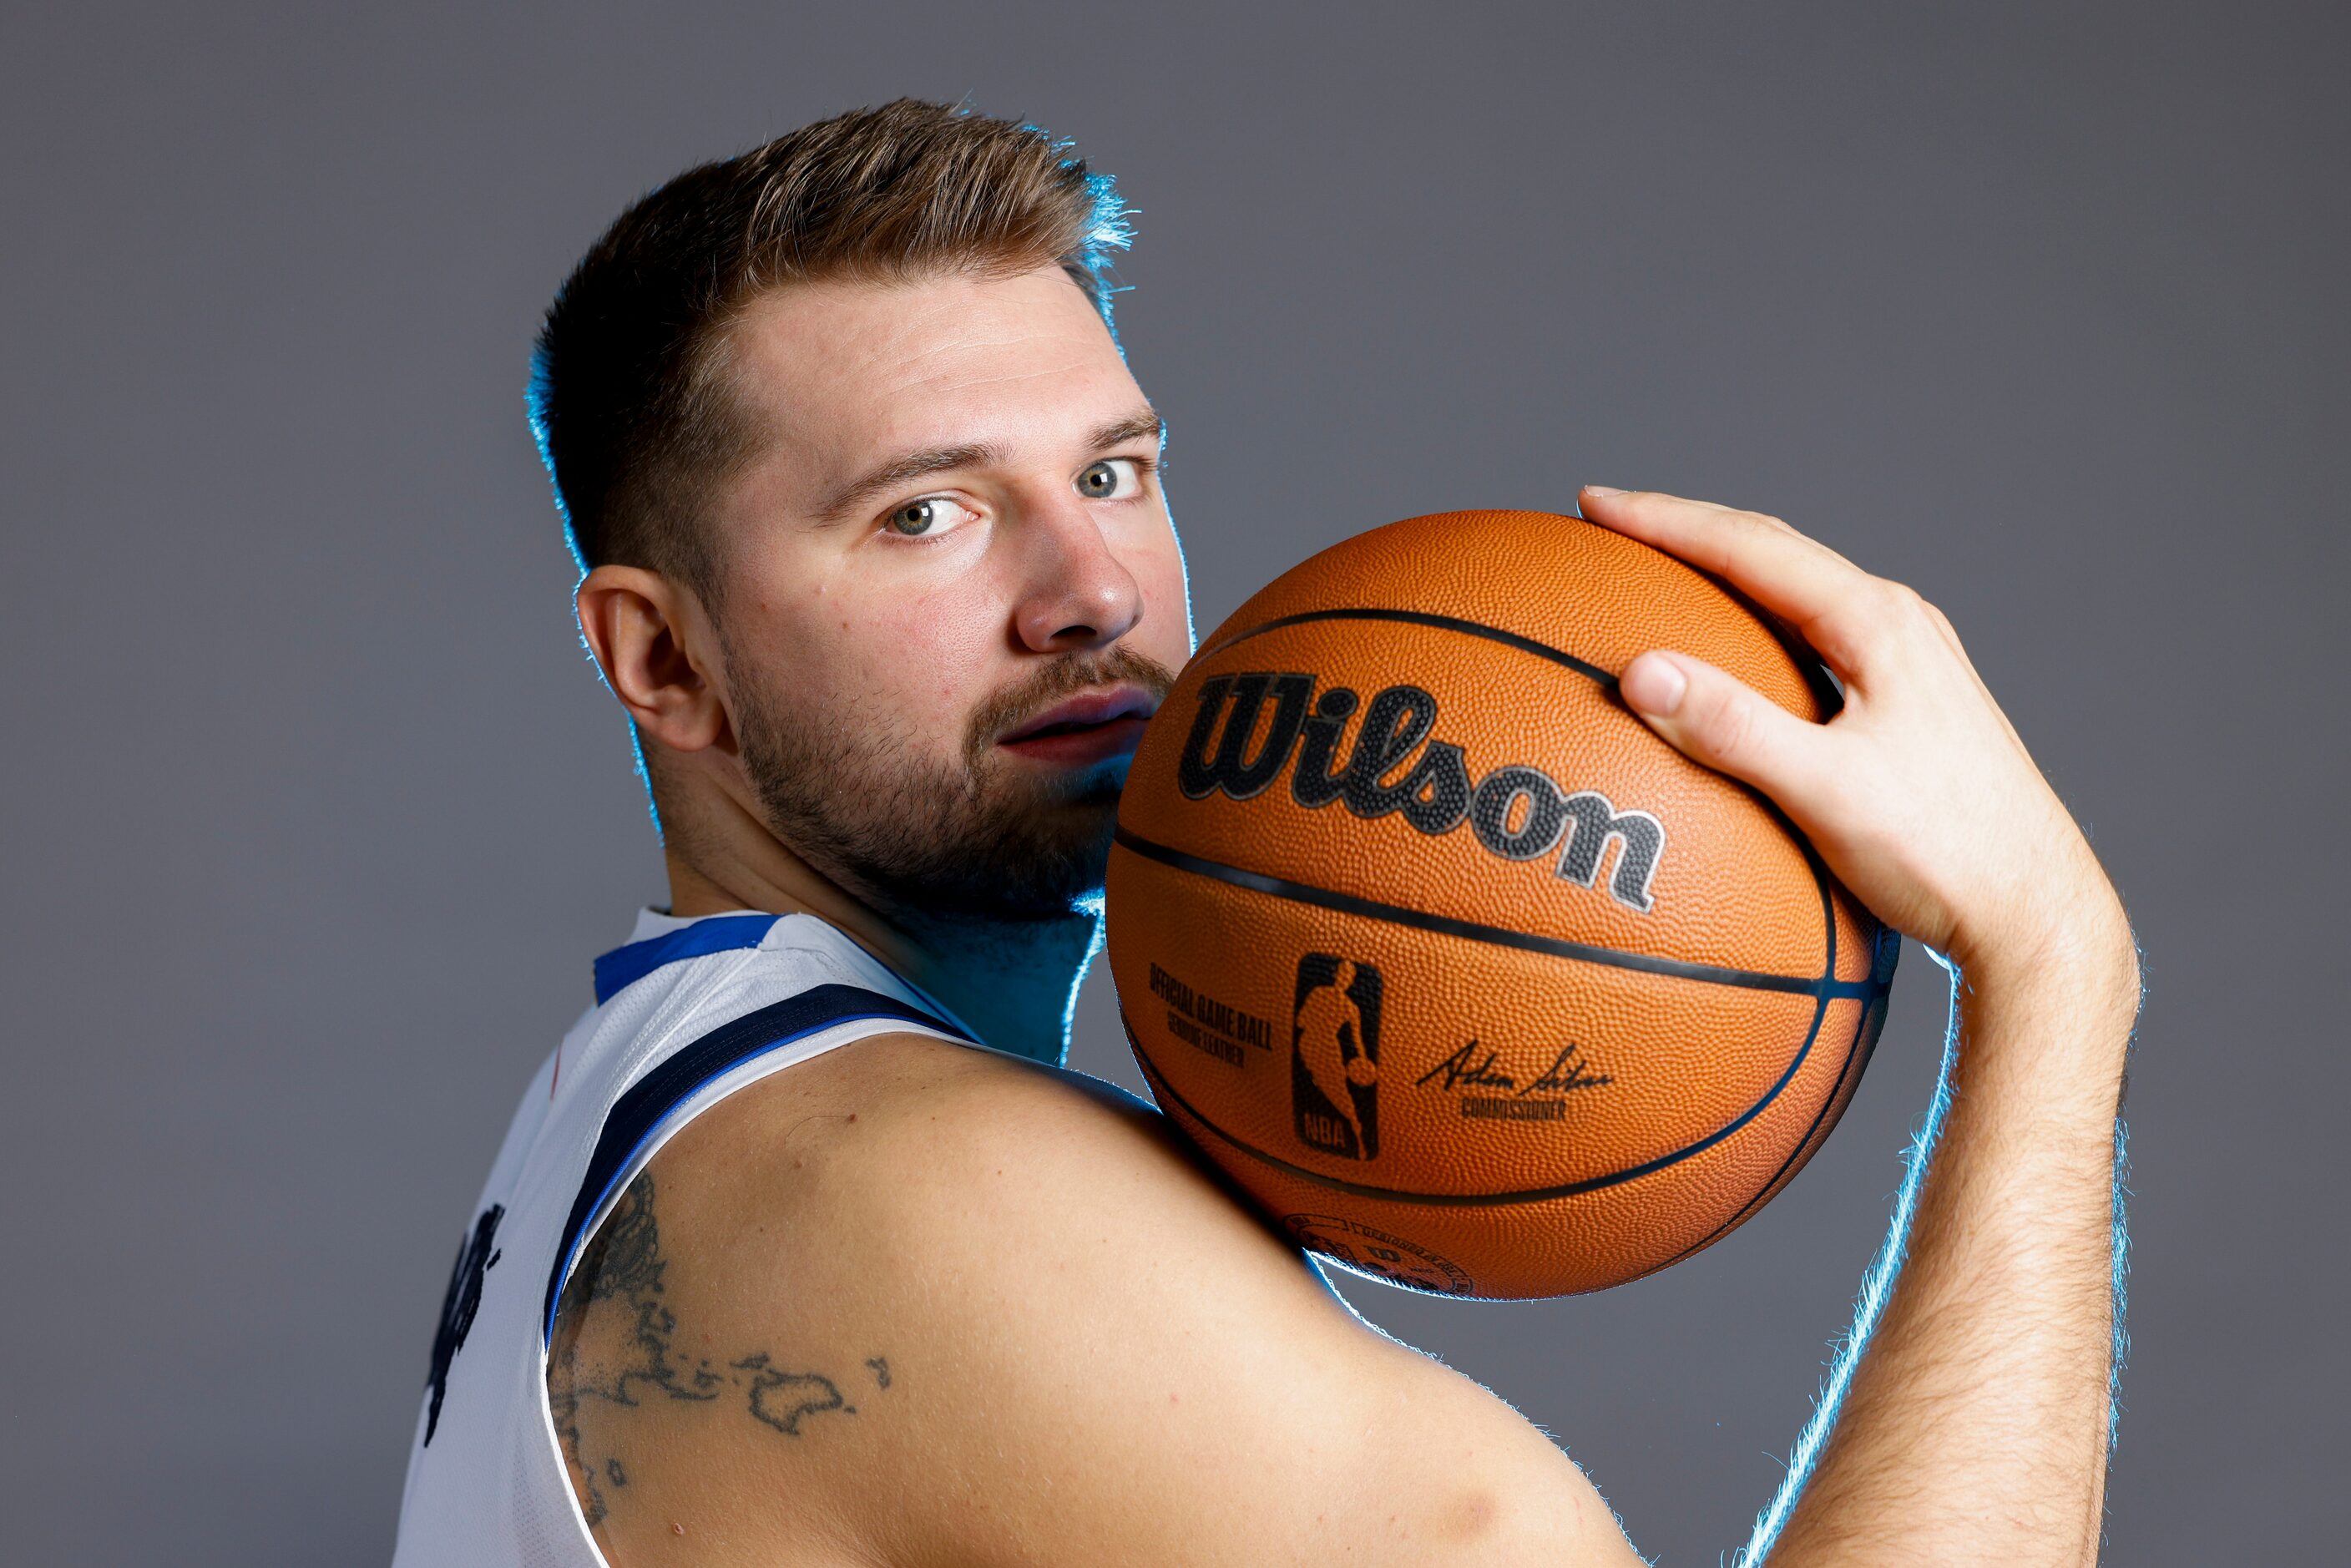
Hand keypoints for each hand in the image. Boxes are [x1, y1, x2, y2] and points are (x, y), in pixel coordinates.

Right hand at [1578, 486, 2135, 996]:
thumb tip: (1640, 672)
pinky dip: (1756, 631)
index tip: (1594, 505)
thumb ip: (1733, 729)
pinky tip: (1735, 667)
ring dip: (1726, 575)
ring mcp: (1911, 666)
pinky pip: (1816, 642)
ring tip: (1662, 576)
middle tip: (1613, 522)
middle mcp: (1899, 627)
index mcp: (1879, 624)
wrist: (2037, 915)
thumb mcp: (1828, 792)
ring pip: (1799, 595)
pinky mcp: (1911, 708)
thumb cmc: (1943, 856)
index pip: (1752, 548)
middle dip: (1689, 532)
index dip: (1666, 521)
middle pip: (1776, 555)